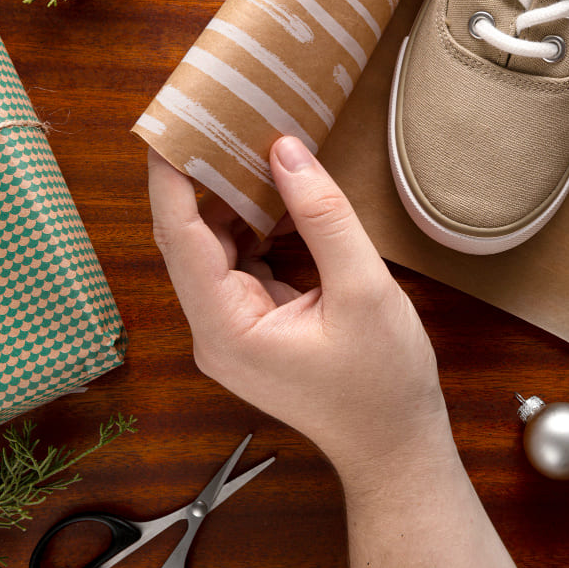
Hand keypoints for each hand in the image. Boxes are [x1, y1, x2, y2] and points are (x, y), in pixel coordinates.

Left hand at [147, 137, 453, 475]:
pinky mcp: (255, 329)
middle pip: (194, 240)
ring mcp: (234, 332)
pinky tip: (289, 204)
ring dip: (241, 205)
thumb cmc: (382, 382)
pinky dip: (263, 232)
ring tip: (264, 154)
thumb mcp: (363, 289)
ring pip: (220, 251)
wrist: (396, 443)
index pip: (179, 237)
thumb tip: (284, 151)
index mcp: (226, 328)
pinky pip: (245, 267)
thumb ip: (324, 216)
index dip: (172, 178)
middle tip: (233, 124)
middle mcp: (216, 330)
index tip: (176, 125)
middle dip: (211, 182)